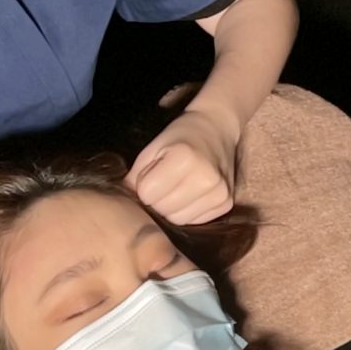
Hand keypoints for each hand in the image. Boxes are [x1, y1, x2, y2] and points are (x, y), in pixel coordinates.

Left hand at [126, 108, 238, 224]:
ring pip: (179, 220)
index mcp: (185, 158)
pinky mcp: (226, 204)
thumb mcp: (153, 148)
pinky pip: (195, 221)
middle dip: (157, 200)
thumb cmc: (180, 137)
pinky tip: (191, 194)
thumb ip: (135, 176)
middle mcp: (206, 178)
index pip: (147, 194)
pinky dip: (187, 211)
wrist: (217, 128)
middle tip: (164, 183)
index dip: (145, 186)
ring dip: (171, 209)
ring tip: (177, 188)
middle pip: (164, 211)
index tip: (153, 173)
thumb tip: (124, 203)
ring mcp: (219, 193)